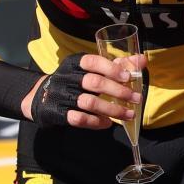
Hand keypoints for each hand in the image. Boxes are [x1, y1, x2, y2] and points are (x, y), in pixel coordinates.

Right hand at [20, 52, 146, 128]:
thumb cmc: (75, 80)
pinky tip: (108, 123)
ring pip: (89, 103)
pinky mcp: (58, 113)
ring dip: (112, 110)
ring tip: (129, 114)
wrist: (41, 96)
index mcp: (75, 63)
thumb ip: (117, 64)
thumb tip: (142, 60)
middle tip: (136, 98)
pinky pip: (79, 119)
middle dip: (118, 92)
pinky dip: (96, 122)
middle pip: (94, 83)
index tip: (129, 77)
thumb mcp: (91, 69)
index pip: (93, 62)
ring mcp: (61, 96)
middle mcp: (67, 78)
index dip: (111, 69)